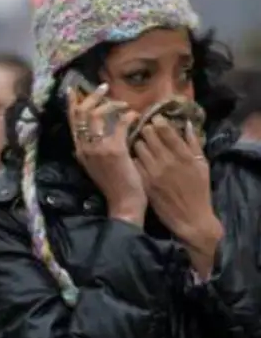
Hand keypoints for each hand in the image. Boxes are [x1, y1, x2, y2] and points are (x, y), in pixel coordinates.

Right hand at [67, 83, 145, 224]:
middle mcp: (84, 147)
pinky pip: (119, 124)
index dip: (73, 102)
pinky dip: (127, 116)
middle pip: (81, 113)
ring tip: (123, 103)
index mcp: (79, 150)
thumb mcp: (94, 167)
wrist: (124, 203)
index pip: (71, 121)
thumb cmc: (114, 185)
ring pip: (97, 115)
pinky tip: (134, 116)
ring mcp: (98, 148)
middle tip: (104, 87)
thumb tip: (85, 140)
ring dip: (111, 104)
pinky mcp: (115, 150)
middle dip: (92, 96)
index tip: (76, 89)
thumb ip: (89, 152)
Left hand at [133, 116, 223, 275]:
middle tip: (145, 128)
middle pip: (148, 135)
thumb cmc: (199, 191)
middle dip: (146, 128)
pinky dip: (134, 156)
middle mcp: (166, 161)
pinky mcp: (144, 181)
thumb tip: (188, 123)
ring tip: (140, 141)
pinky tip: (136, 157)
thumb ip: (194, 143)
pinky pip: (134, 161)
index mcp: (183, 155)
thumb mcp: (202, 165)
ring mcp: (153, 171)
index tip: (155, 118)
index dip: (158, 121)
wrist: (190, 218)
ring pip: (137, 146)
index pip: (165, 130)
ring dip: (138, 141)